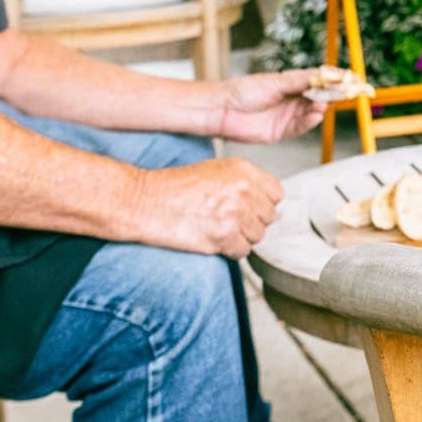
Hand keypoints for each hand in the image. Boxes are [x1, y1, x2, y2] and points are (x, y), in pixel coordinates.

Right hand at [134, 157, 284, 257]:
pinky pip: (241, 251)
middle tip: (227, 221)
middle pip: (268, 217)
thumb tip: (264, 200)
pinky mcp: (223, 235)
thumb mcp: (215, 171)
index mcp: (243, 170)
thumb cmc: (173, 188)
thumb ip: (244, 182)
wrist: (145, 202)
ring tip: (217, 229)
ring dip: (240, 238)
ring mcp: (235, 213)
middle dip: (251, 223)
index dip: (262, 204)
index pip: (276, 194)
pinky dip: (229, 251)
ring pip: (257, 236)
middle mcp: (243, 189)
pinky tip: (212, 240)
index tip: (249, 209)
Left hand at [215, 67, 369, 144]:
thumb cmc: (244, 91)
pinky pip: (301, 128)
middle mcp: (293, 99)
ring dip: (320, 109)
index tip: (352, 78)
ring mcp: (288, 115)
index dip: (336, 80)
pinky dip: (309, 122)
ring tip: (323, 104)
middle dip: (334, 95)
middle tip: (349, 92)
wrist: (222, 110)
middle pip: (320, 97)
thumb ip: (300, 81)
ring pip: (312, 113)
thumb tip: (324, 75)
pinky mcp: (282, 131)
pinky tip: (315, 116)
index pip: (319, 80)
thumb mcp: (275, 82)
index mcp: (292, 83)